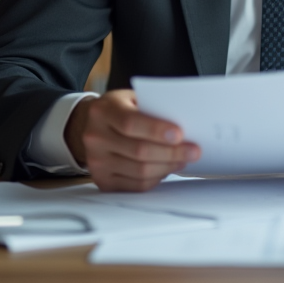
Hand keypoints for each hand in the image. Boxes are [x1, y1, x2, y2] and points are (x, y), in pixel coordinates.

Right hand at [64, 89, 200, 191]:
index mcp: (103, 111)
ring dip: (167, 166)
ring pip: (140, 171)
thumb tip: (185, 123)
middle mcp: (95, 137)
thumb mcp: (131, 99)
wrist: (90, 126)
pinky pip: (136, 185)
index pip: (131, 123)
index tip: (180, 134)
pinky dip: (157, 178)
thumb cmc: (119, 110)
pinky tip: (167, 168)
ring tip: (183, 159)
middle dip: (171, 152)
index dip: (156, 130)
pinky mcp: (103, 180)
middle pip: (139, 151)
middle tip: (193, 151)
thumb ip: (153, 107)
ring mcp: (96, 161)